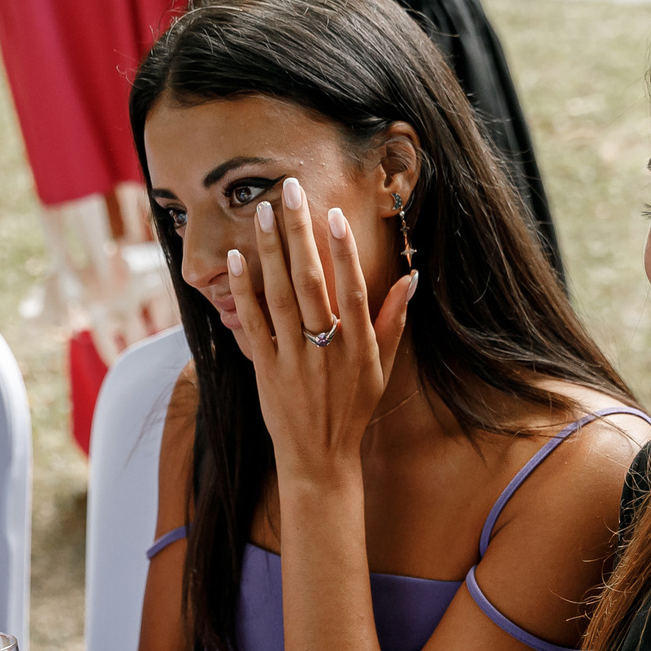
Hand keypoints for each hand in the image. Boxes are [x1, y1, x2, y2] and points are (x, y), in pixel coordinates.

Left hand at [223, 177, 417, 489]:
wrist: (319, 458)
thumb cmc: (353, 410)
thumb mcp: (382, 368)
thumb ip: (394, 320)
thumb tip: (411, 278)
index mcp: (358, 346)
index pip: (353, 289)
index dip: (344, 252)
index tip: (336, 214)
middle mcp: (326, 348)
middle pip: (311, 282)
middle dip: (300, 233)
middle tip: (289, 191)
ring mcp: (293, 357)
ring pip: (279, 295)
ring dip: (269, 250)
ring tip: (261, 212)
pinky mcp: (265, 367)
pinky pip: (253, 322)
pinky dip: (245, 290)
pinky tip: (238, 258)